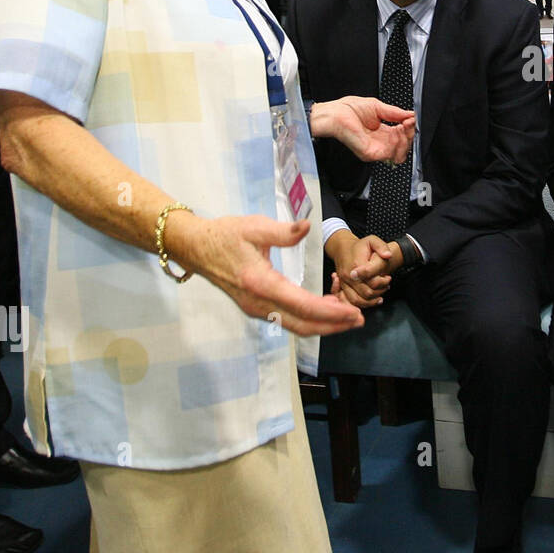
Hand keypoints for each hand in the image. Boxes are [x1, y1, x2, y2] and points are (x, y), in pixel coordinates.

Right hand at [175, 214, 363, 335]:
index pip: (303, 305)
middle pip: (302, 324)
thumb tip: (306, 227)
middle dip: (333, 325)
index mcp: (261, 284)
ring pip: (295, 325)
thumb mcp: (254, 227)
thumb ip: (283, 231)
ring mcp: (255, 308)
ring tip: (347, 317)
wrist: (194, 247)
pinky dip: (309, 318)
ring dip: (322, 324)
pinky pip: (286, 319)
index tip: (352, 312)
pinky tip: (324, 308)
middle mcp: (258, 303)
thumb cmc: (224, 235)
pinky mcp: (255, 307)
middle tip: (359, 320)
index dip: (331, 312)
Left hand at [310, 97, 414, 162]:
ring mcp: (375, 149)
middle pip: (403, 146)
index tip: (412, 119)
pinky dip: (398, 143)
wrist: (334, 113)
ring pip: (400, 153)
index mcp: (381, 132)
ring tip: (405, 126)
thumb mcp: (378, 107)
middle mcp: (379, 142)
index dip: (409, 128)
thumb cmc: (348, 109)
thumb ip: (396, 113)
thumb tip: (411, 115)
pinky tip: (398, 131)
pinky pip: (391, 154)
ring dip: (406, 139)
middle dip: (410, 133)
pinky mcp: (370, 153)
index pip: (401, 136)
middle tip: (410, 122)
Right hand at [325, 230, 396, 306]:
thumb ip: (381, 246)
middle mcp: (348, 276)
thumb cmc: (359, 247)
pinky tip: (373, 299)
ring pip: (359, 300)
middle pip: (367, 292)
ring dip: (372, 300)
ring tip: (381, 293)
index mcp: (357, 265)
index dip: (383, 281)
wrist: (343, 249)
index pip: (372, 280)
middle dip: (380, 290)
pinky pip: (352, 301)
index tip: (388, 277)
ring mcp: (344, 283)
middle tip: (386, 284)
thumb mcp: (372, 240)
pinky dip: (363, 303)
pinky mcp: (343, 288)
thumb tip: (387, 255)